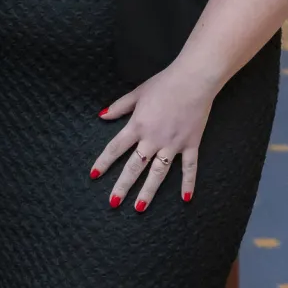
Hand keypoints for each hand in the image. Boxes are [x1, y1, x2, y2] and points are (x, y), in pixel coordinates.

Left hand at [90, 59, 221, 210]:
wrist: (193, 80)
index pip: (115, 148)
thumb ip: (120, 107)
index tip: (94, 175)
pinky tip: (186, 199)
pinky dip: (188, 183)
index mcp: (138, 126)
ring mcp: (173, 145)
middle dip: (123, 186)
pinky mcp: (190, 144)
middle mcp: (153, 139)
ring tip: (139, 207)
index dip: (103, 162)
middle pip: (134, 167)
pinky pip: (189, 168)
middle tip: (114, 202)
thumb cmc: (164, 83)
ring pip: (158, 173)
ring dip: (148, 191)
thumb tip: (102, 115)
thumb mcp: (137, 93)